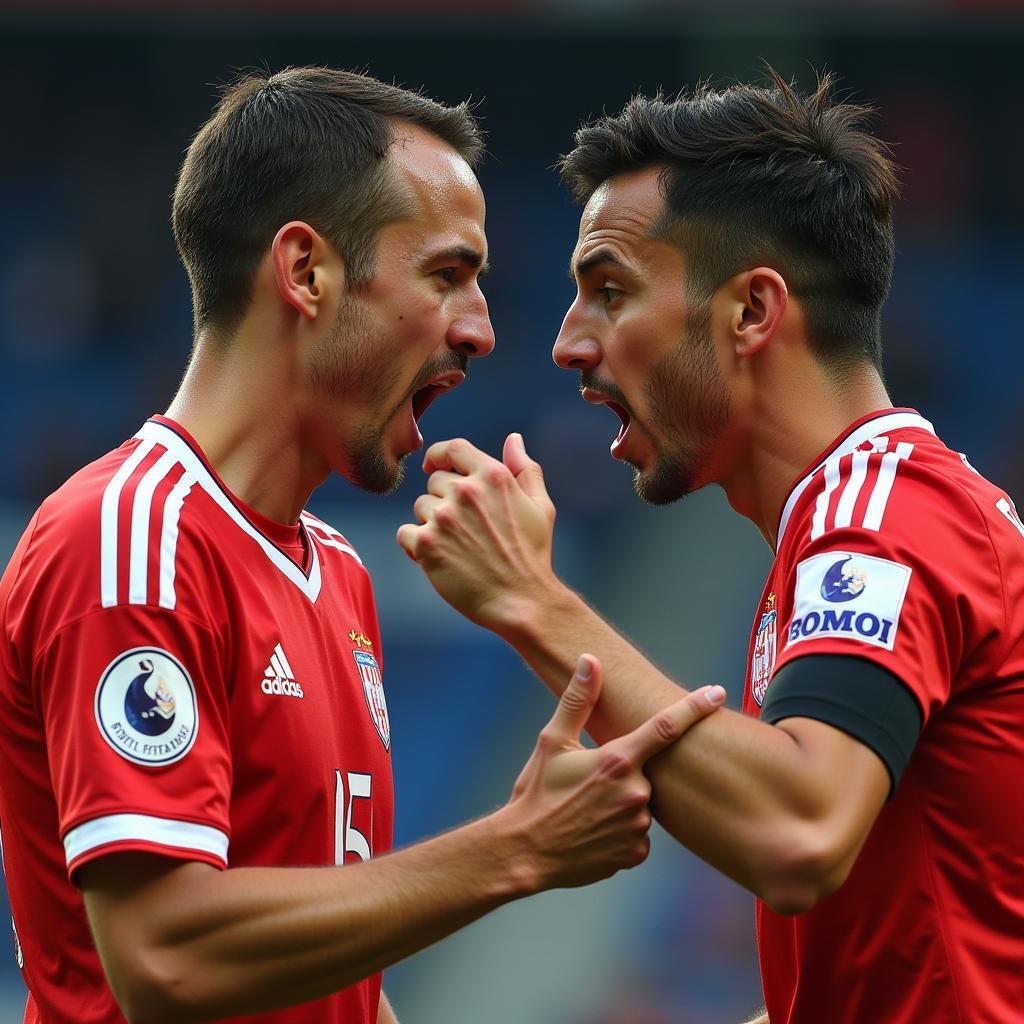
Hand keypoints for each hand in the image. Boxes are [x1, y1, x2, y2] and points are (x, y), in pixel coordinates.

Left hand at [396, 433, 555, 629]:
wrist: (521, 600)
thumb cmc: (532, 555)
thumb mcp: (540, 506)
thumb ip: (525, 469)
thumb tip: (514, 439)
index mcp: (493, 476)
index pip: (452, 448)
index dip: (439, 456)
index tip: (435, 467)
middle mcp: (466, 491)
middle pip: (434, 481)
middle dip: (443, 500)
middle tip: (463, 528)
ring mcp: (444, 517)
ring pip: (420, 507)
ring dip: (431, 523)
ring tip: (456, 545)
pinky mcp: (426, 545)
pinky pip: (405, 533)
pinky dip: (415, 545)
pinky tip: (437, 558)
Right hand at [502, 654, 725, 891]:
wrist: (524, 852)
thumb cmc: (535, 793)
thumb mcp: (552, 741)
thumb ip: (578, 700)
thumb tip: (590, 661)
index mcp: (618, 760)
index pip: (666, 726)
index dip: (695, 707)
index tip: (717, 692)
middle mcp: (636, 793)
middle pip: (644, 770)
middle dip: (623, 771)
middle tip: (586, 785)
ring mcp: (639, 826)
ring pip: (641, 803)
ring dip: (620, 801)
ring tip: (584, 810)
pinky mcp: (636, 853)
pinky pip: (637, 832)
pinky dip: (620, 829)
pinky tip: (593, 832)